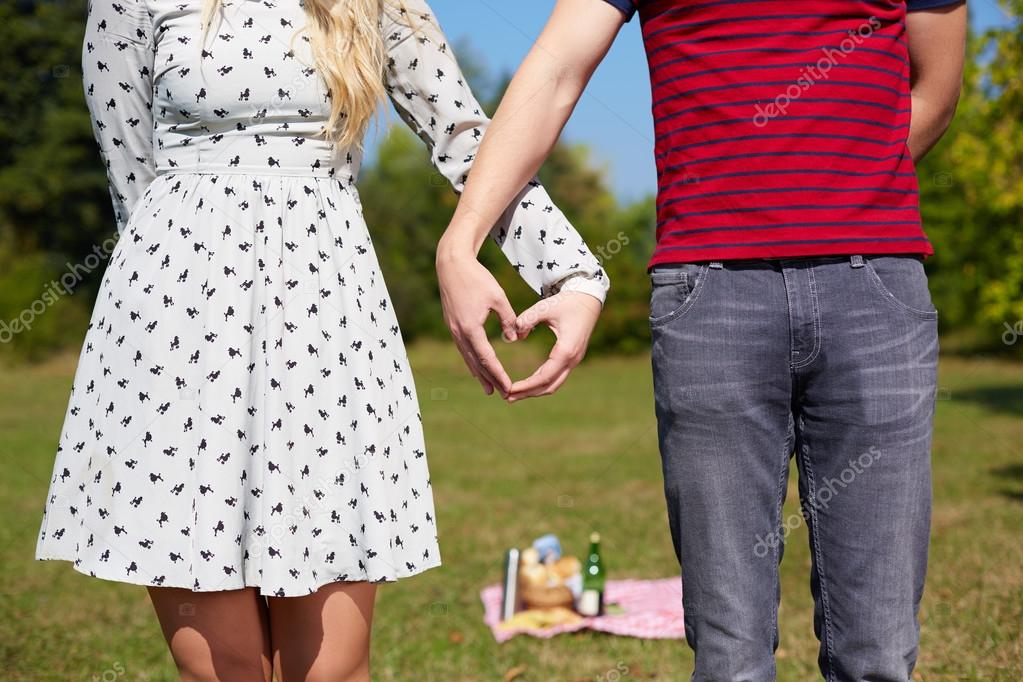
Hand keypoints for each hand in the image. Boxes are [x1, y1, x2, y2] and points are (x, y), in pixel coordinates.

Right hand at [436, 249, 517, 396]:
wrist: (451, 264)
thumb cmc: (477, 278)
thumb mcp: (498, 297)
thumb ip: (508, 320)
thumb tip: (513, 339)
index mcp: (471, 328)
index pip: (487, 358)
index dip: (498, 374)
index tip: (508, 387)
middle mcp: (459, 333)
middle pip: (476, 363)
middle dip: (490, 379)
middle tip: (502, 395)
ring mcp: (453, 330)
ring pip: (468, 357)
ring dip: (479, 374)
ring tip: (488, 388)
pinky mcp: (452, 324)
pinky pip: (463, 348)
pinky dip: (472, 360)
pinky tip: (476, 367)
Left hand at [506, 290, 600, 401]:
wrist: (588, 299)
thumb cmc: (567, 302)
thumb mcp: (545, 307)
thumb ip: (527, 319)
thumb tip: (514, 335)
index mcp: (566, 350)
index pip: (544, 377)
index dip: (526, 386)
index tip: (509, 389)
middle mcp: (572, 359)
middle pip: (549, 386)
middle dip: (528, 393)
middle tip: (506, 397)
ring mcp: (574, 360)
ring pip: (554, 384)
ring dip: (534, 391)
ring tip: (514, 394)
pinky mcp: (572, 358)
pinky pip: (556, 377)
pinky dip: (541, 383)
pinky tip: (527, 384)